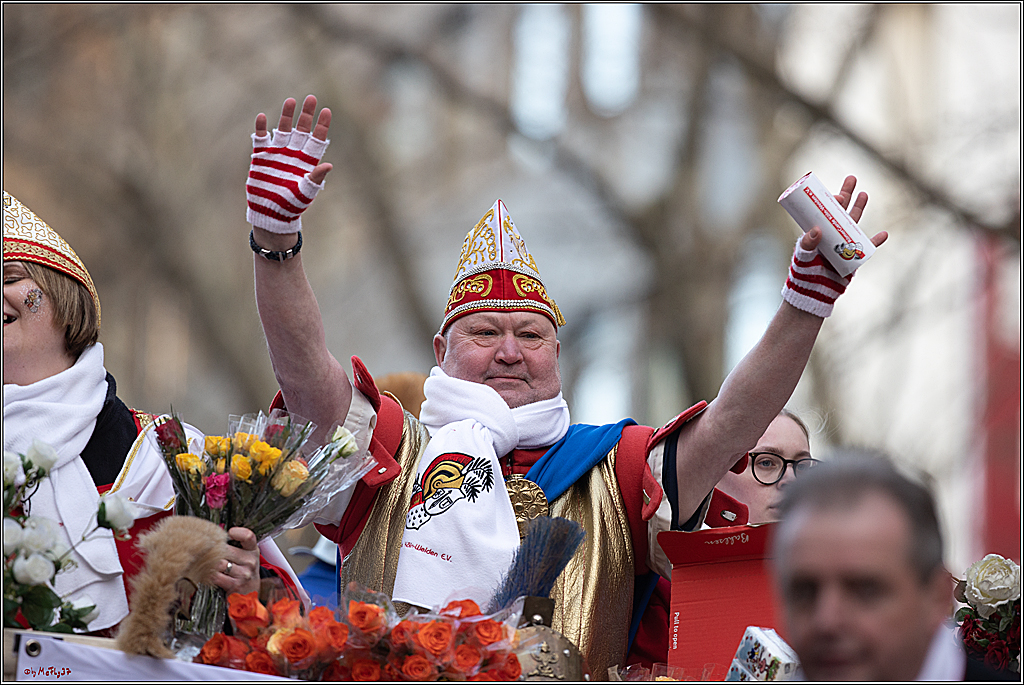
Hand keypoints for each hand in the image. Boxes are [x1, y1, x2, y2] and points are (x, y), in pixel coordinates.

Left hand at [208, 527, 260, 595]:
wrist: (250, 593)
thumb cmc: (243, 570)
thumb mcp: (245, 554)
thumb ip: (235, 544)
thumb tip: (214, 533)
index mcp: (253, 550)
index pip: (248, 536)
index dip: (236, 532)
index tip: (229, 534)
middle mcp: (250, 561)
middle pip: (226, 550)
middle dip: (215, 551)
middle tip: (209, 551)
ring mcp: (244, 574)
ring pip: (219, 563)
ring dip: (210, 564)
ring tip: (208, 563)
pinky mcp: (235, 585)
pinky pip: (215, 576)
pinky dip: (209, 574)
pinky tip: (209, 573)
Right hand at [247, 95, 333, 234]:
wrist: (271, 214)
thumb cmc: (292, 206)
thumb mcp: (306, 192)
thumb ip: (315, 178)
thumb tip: (329, 165)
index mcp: (307, 162)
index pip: (316, 140)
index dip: (322, 125)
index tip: (327, 111)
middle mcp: (293, 155)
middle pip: (301, 130)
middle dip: (306, 115)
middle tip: (312, 98)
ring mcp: (277, 154)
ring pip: (283, 130)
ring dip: (287, 116)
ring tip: (291, 100)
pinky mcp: (261, 158)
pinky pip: (261, 140)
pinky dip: (261, 129)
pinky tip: (263, 117)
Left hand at [782, 175, 885, 317]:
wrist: (814, 294)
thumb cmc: (804, 275)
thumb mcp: (802, 258)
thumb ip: (806, 244)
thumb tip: (817, 229)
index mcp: (818, 233)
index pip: (825, 212)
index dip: (831, 201)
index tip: (836, 195)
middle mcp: (831, 235)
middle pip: (841, 211)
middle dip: (847, 195)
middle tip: (852, 178)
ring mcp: (843, 244)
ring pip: (854, 223)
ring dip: (859, 208)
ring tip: (864, 193)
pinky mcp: (854, 257)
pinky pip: (867, 247)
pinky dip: (876, 241)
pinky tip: (884, 233)